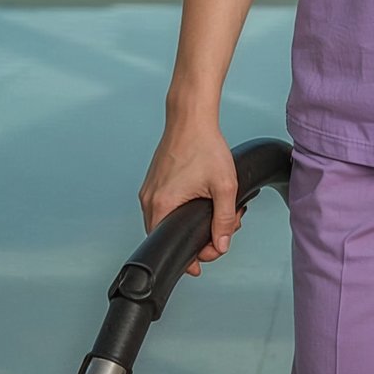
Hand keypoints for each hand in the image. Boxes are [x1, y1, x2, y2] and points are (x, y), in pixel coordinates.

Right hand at [137, 114, 243, 277]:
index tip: (212, 250)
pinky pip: (165, 208)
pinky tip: (202, 200)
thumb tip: (221, 244)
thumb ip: (224, 220)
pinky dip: (183, 209)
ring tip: (216, 210)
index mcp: (161, 205)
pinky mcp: (153, 183)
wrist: (191, 117)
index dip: (195, 255)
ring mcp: (148, 191)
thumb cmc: (204, 145)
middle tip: (221, 227)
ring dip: (191, 221)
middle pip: (170, 236)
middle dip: (198, 237)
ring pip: (168, 221)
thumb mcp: (224, 186)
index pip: (171, 246)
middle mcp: (148, 201)